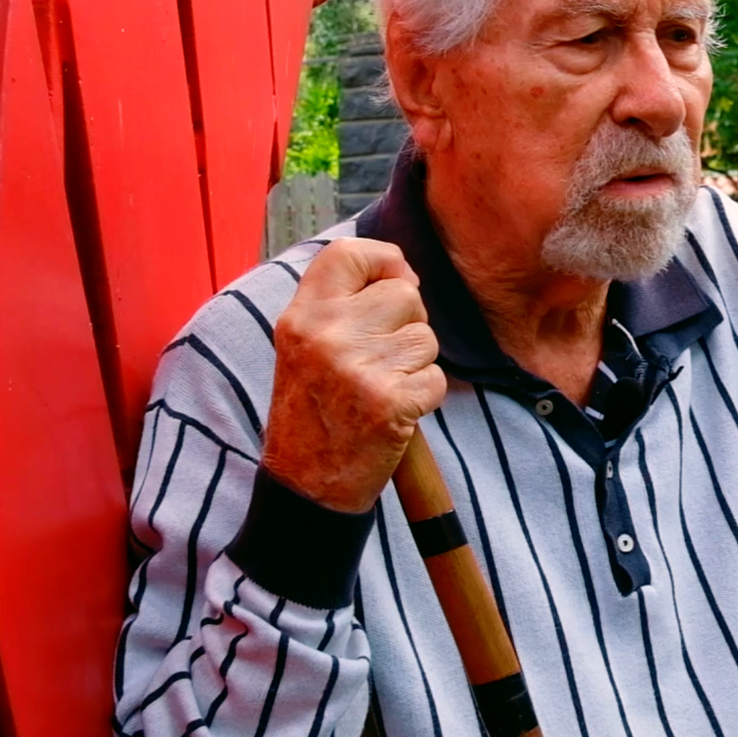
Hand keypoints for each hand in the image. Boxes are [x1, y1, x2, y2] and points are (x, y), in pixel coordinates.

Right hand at [261, 239, 446, 512]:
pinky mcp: (389, 401)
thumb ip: (341, 304)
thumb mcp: (304, 345)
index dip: (384, 261)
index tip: (393, 283)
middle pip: (404, 294)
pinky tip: (395, 413)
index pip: (350, 252)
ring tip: (383, 387)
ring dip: (416, 364)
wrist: (306, 485)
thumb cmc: (313, 411)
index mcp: (301, 316)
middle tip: (381, 360)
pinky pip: (436, 377)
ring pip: (425, 337)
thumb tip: (403, 273)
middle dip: (407, 324)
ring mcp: (356, 368)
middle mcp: (325, 334)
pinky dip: (425, 397)